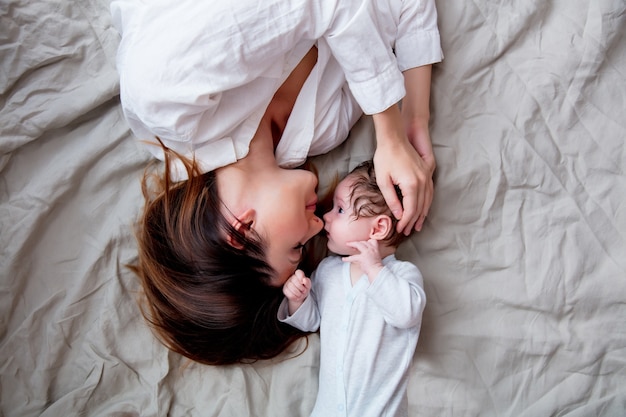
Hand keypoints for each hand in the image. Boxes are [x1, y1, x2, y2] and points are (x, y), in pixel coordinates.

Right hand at [282, 270, 310, 313]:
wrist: (300, 296)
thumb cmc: (304, 288)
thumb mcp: (308, 285)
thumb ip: (307, 282)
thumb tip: (304, 279)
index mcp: (298, 274)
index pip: (298, 272)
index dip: (301, 277)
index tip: (302, 282)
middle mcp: (291, 278)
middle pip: (294, 280)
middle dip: (301, 287)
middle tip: (304, 291)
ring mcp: (287, 283)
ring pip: (291, 287)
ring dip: (298, 293)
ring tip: (300, 294)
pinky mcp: (285, 290)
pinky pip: (289, 293)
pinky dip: (295, 297)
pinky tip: (296, 297)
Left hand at [342, 239, 383, 280]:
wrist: (377, 272)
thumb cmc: (376, 267)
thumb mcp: (376, 257)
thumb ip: (371, 254)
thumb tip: (365, 254)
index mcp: (375, 249)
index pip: (372, 240)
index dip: (366, 241)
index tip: (362, 243)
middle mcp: (371, 249)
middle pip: (363, 242)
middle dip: (357, 242)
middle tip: (352, 245)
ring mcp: (367, 253)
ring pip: (358, 245)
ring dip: (352, 244)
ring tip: (347, 245)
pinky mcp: (362, 258)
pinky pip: (353, 257)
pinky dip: (347, 258)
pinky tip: (344, 259)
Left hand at [372, 104, 433, 233]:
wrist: (393, 138)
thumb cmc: (384, 157)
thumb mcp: (383, 180)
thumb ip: (392, 199)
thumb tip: (399, 215)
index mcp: (411, 184)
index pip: (411, 210)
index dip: (406, 222)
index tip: (400, 229)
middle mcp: (422, 181)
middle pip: (420, 207)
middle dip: (414, 221)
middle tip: (408, 231)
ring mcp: (427, 175)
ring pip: (428, 200)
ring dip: (422, 214)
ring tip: (417, 225)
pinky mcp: (427, 171)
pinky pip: (430, 191)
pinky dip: (427, 202)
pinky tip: (423, 208)